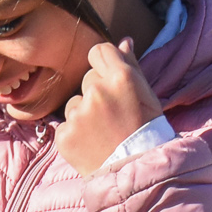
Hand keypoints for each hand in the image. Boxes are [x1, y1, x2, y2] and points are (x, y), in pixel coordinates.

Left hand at [55, 38, 162, 176]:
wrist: (136, 170)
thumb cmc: (146, 130)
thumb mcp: (147, 95)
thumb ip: (131, 66)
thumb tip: (124, 41)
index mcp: (121, 77)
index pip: (99, 51)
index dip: (103, 62)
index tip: (108, 77)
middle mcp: (97, 92)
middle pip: (87, 79)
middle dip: (97, 92)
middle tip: (113, 114)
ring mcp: (78, 114)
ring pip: (75, 103)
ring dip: (85, 114)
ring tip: (103, 132)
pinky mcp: (64, 134)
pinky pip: (65, 125)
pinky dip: (75, 134)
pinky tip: (92, 143)